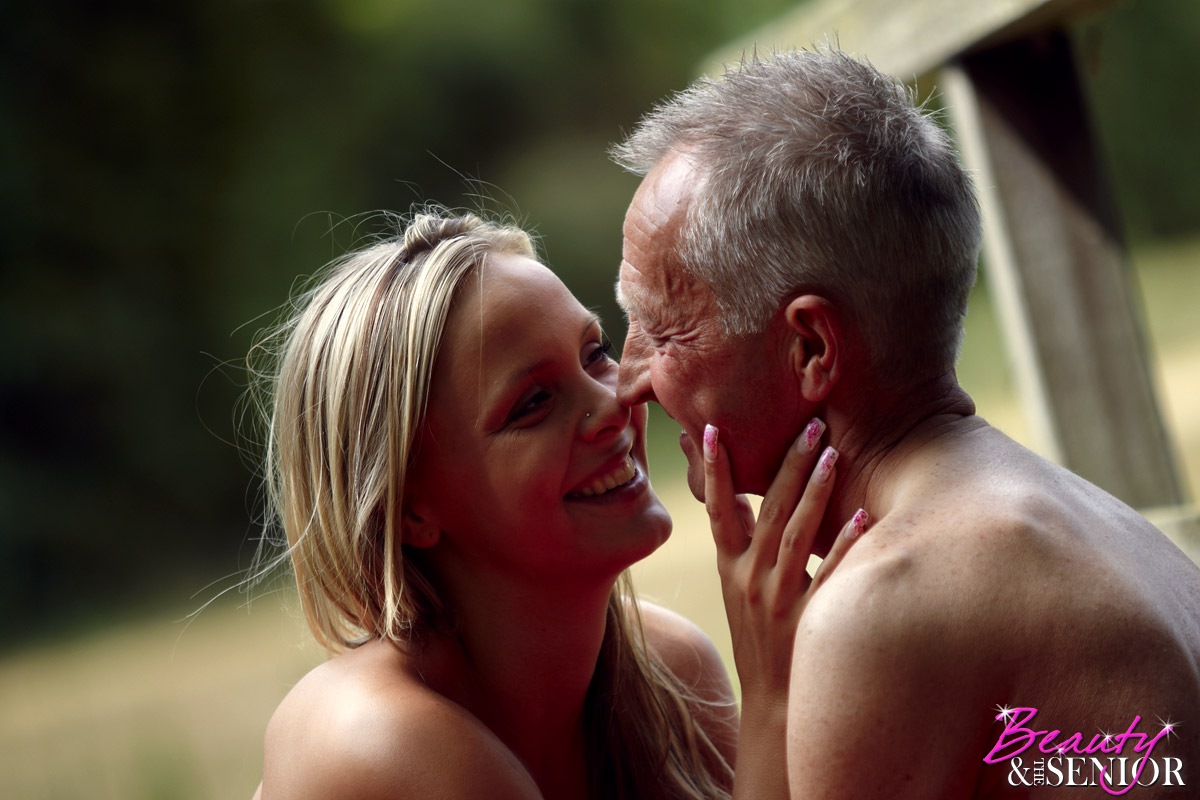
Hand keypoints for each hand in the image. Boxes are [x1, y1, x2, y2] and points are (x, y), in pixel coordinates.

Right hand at [703, 419, 867, 695]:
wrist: (773, 705)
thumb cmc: (759, 639)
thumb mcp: (737, 590)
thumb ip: (741, 544)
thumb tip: (743, 494)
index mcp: (730, 566)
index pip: (718, 508)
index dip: (715, 469)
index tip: (714, 428)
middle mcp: (749, 578)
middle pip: (767, 510)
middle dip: (787, 463)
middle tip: (810, 424)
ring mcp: (776, 599)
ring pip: (795, 534)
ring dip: (814, 491)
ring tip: (833, 453)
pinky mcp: (806, 619)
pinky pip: (829, 575)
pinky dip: (844, 545)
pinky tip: (863, 518)